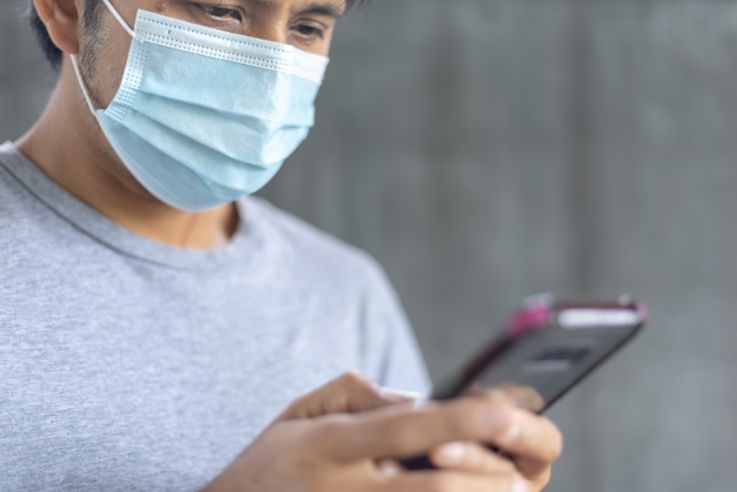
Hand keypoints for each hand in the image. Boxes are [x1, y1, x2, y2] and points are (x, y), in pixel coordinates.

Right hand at [203, 373, 562, 491]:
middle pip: (431, 486)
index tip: (503, 410)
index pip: (402, 428)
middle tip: (522, 473)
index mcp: (330, 445)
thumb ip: (355, 394)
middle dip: (486, 478)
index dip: (457, 419)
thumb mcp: (299, 412)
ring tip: (510, 489)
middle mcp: (344, 489)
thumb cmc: (272, 462)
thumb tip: (413, 402)